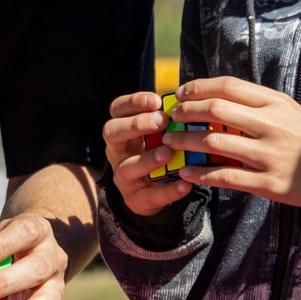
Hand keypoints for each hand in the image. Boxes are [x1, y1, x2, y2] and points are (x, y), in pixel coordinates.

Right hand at [102, 91, 194, 218]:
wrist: (152, 193)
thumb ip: (166, 119)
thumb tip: (188, 99)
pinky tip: (184, 185)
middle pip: (112, 133)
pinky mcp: (136, 200)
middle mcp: (117, 151)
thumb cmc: (156, 152)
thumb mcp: (156, 135)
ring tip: (167, 153)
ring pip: (127, 167)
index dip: (133, 103)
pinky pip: (150, 196)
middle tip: (162, 121)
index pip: (117, 110)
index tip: (156, 101)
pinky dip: (168, 191)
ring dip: (147, 159)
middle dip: (135, 125)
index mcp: (122, 130)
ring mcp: (124, 177)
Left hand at [167, 76, 300, 208]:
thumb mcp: (286, 110)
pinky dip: (201, 174)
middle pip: (216, 111)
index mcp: (274, 103)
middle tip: (172, 118)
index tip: (181, 93)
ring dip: (186, 142)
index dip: (198, 87)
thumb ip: (254, 102)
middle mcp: (270, 126)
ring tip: (172, 142)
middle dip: (186, 113)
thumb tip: (213, 97)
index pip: (228, 86)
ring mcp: (268, 155)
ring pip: (215, 144)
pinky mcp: (267, 183)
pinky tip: (187, 172)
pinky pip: (226, 177)